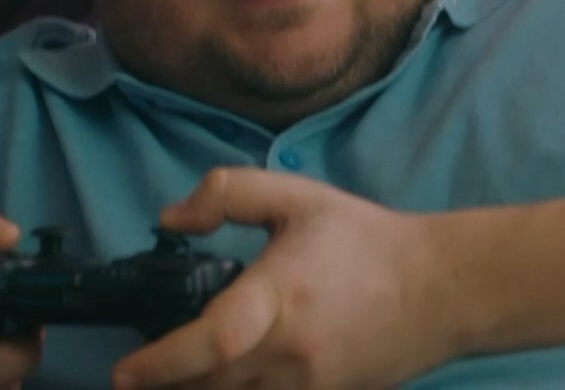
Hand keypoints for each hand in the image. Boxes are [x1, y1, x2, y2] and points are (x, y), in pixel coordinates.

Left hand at [111, 168, 459, 388]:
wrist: (440, 289)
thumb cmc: (365, 240)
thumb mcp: (298, 199)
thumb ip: (228, 194)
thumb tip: (170, 220)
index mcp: (281, 296)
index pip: (212, 340)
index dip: (162, 362)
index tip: (124, 371)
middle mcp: (292, 352)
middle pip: (209, 388)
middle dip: (165, 386)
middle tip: (133, 376)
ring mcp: (309, 387)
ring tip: (170, 381)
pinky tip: (223, 382)